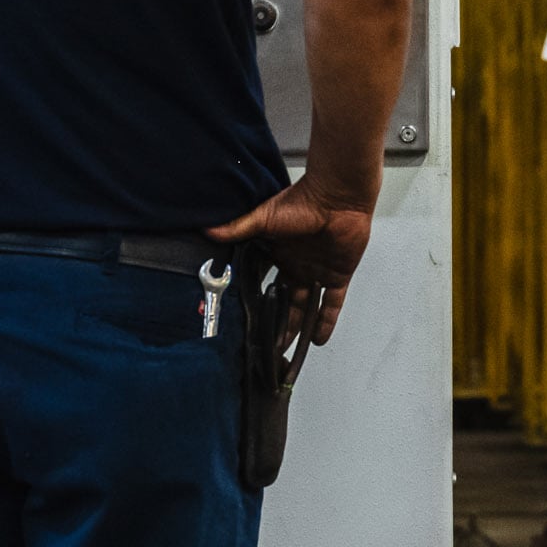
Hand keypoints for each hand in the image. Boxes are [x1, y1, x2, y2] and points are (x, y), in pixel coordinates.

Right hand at [204, 181, 371, 345]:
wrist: (337, 197)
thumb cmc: (302, 201)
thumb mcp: (263, 218)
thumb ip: (238, 228)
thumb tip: (207, 230)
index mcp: (279, 253)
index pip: (264, 283)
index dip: (258, 301)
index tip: (248, 320)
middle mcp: (297, 265)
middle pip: (285, 301)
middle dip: (278, 323)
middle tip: (268, 345)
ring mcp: (318, 271)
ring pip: (307, 307)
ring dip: (300, 327)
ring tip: (289, 350)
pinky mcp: (338, 275)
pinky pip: (332, 303)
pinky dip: (327, 321)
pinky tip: (318, 339)